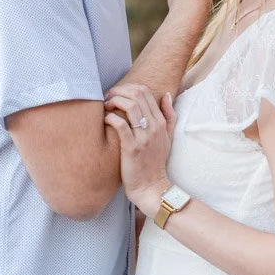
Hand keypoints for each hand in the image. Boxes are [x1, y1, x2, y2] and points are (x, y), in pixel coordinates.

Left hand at [103, 82, 174, 213]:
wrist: (151, 187)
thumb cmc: (155, 162)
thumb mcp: (168, 138)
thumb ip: (169, 116)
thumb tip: (167, 95)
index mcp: (161, 122)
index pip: (146, 92)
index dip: (128, 87)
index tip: (117, 93)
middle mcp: (154, 127)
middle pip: (137, 95)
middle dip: (119, 91)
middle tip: (108, 96)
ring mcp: (144, 137)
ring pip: (130, 106)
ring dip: (114, 101)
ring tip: (105, 106)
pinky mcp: (132, 148)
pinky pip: (121, 125)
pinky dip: (111, 117)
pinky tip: (105, 119)